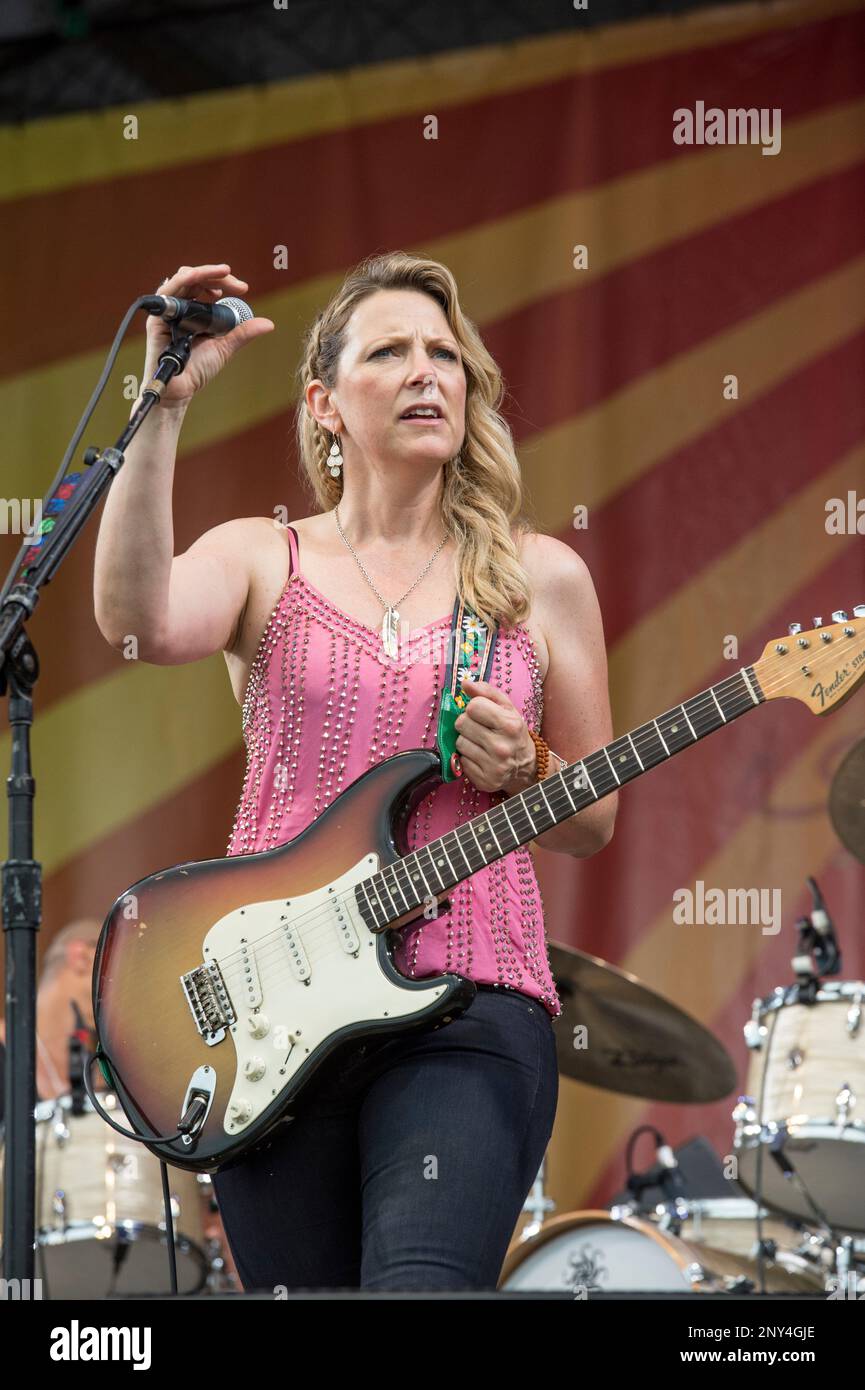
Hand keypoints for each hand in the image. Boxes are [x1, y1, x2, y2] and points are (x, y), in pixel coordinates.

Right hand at [141, 262, 274, 406]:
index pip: (208, 286)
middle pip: (197, 279)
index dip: (225, 283)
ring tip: (224, 273)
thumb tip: (268, 324)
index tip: (243, 288)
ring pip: (183, 278)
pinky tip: (196, 276)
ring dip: (204, 272)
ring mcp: (168, 310)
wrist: (181, 389)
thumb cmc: (198, 368)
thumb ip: (242, 333)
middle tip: (238, 284)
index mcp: (195, 310)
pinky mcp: (158, 317)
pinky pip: (167, 291)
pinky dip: (183, 280)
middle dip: (218, 276)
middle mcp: (181, 307)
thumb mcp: (225, 346)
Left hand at [453, 674, 537, 794]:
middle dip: (467, 724)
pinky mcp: (484, 781)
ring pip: (459, 743)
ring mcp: (493, 767)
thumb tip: (464, 683)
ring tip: (480, 743)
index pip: (473, 706)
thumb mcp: (506, 707)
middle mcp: (502, 747)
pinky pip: (461, 761)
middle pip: (461, 724)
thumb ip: (486, 691)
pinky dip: (467, 758)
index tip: (482, 714)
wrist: (526, 765)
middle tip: (480, 729)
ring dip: (466, 741)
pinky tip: (480, 757)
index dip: (474, 708)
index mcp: (510, 725)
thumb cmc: (512, 732)